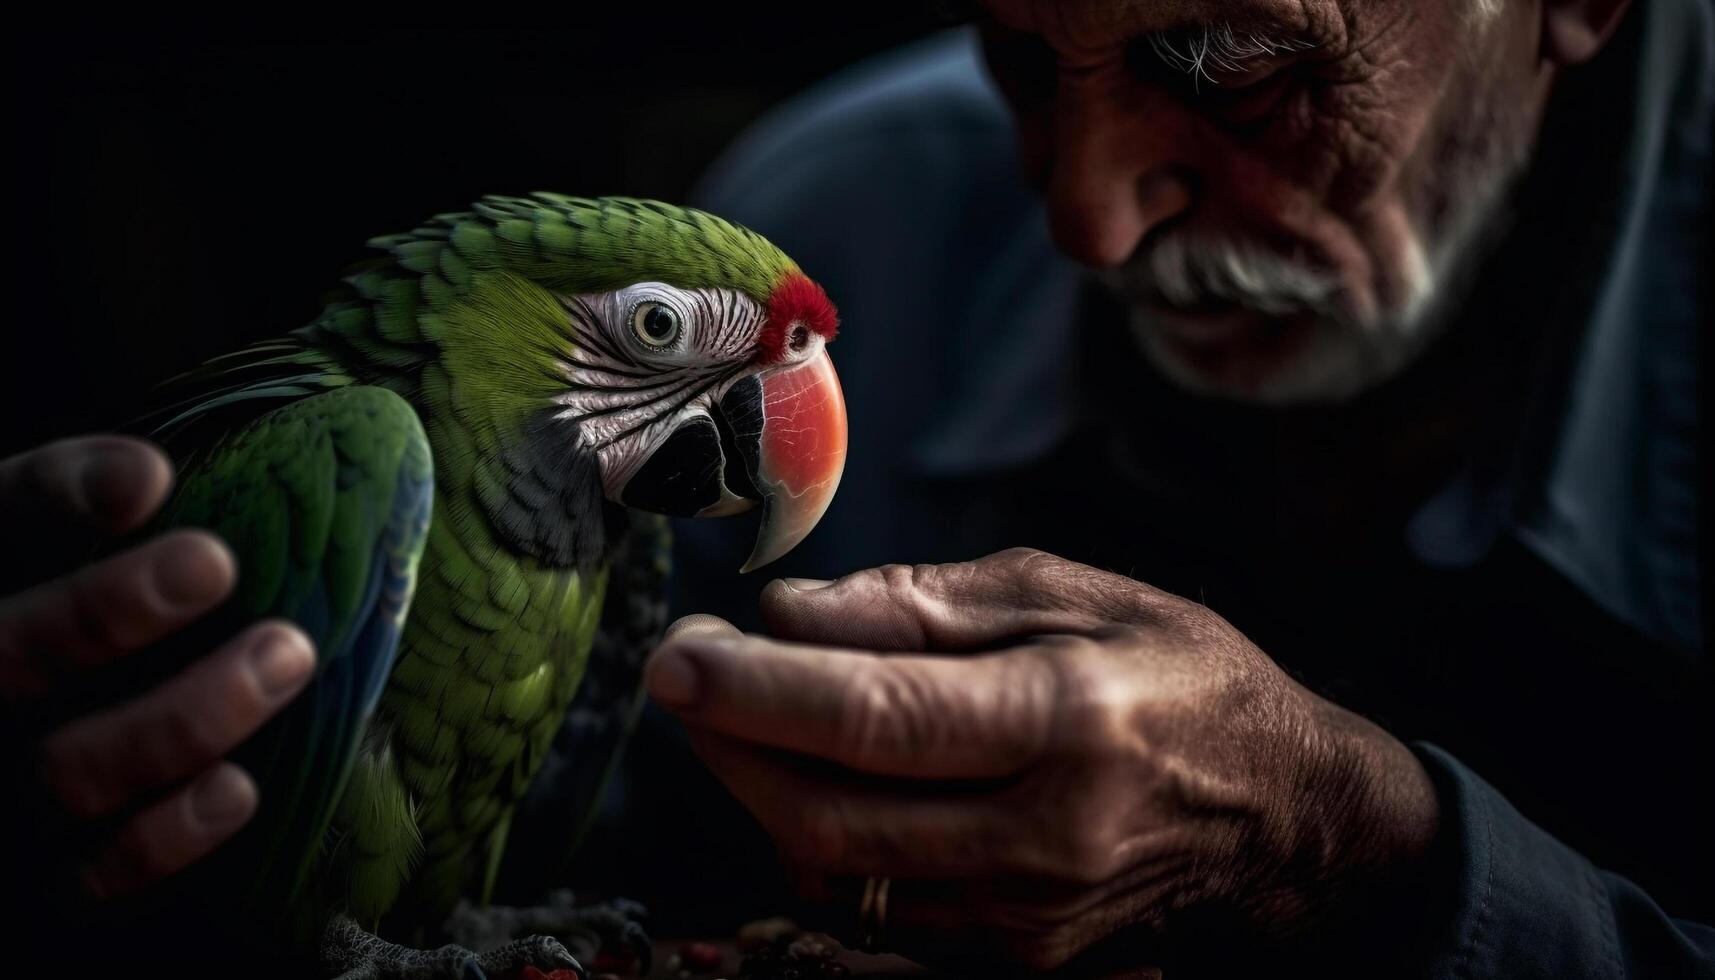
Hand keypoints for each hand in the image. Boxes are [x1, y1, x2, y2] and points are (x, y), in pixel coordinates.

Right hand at [0, 435, 314, 902]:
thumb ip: (97, 499)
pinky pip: (93, 874)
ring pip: (64, 772)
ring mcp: (4, 788)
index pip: (4, 519)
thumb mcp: (77, 540)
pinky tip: (239, 787)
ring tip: (285, 655)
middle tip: (215, 562)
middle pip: (9, 656)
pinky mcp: (44, 872)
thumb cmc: (97, 609)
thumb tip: (150, 477)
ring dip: (183, 716)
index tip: (152, 478)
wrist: (56, 722)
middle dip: (105, 610)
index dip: (62, 493)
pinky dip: (164, 837)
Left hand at [646, 549, 1440, 972]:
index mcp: (1071, 720)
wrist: (1292, 822)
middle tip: (686, 676)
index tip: (678, 656)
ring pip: (840, 873)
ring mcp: (1031, 915)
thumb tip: (794, 612)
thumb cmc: (1190, 680)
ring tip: (738, 715)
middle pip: (832, 813)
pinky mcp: (1021, 956)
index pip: (876, 716)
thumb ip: (931, 604)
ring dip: (760, 793)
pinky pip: (880, 906)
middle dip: (730, 747)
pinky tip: (812, 778)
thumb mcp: (1082, 595)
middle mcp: (1046, 834)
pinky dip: (821, 841)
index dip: (757, 690)